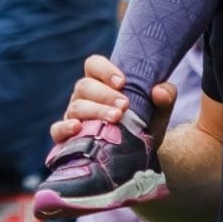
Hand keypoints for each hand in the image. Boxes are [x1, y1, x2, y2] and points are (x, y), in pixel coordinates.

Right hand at [48, 54, 176, 146]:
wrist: (138, 156)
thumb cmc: (143, 125)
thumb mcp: (158, 111)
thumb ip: (165, 97)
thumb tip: (160, 91)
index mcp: (101, 83)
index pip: (93, 65)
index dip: (105, 70)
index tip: (122, 82)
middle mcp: (83, 97)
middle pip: (84, 86)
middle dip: (105, 95)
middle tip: (124, 106)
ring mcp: (73, 116)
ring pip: (76, 107)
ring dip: (95, 111)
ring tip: (116, 119)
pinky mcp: (67, 137)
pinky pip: (57, 129)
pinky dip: (65, 128)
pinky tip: (78, 128)